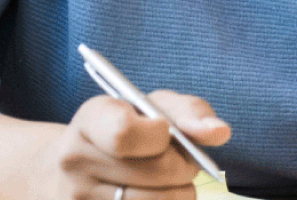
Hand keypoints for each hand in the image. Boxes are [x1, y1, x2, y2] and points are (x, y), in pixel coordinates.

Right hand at [42, 90, 230, 199]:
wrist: (77, 166)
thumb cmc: (127, 128)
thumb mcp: (151, 106)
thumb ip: (188, 112)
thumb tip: (220, 132)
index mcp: (89, 120)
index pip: (124, 134)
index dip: (158, 136)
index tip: (166, 132)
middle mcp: (75, 161)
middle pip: (155, 173)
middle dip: (185, 167)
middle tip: (185, 162)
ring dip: (181, 194)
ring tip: (173, 183)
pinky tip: (159, 197)